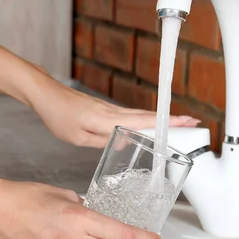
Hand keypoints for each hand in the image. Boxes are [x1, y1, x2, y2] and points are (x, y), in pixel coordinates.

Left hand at [28, 67, 200, 147]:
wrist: (45, 95)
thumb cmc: (58, 116)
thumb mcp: (79, 137)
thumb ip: (104, 141)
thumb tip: (125, 143)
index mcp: (108, 119)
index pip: (144, 121)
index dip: (167, 122)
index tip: (188, 121)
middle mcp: (113, 111)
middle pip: (148, 116)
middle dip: (172, 119)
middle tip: (193, 123)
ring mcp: (109, 108)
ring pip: (141, 115)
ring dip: (161, 119)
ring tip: (179, 125)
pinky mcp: (104, 109)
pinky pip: (130, 115)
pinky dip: (145, 119)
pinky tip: (149, 126)